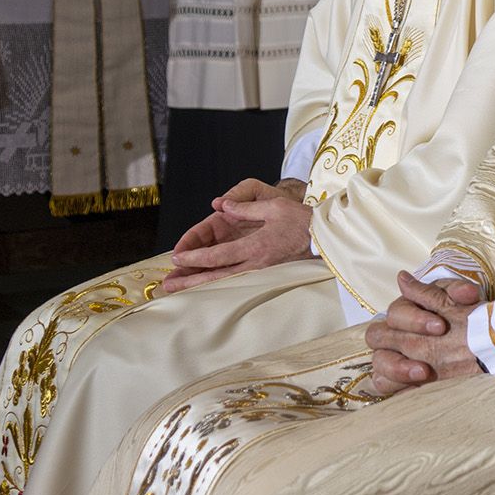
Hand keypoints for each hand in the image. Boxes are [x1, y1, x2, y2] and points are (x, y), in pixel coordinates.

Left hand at [161, 178, 312, 291]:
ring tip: (179, 289)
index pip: (218, 255)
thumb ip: (244, 208)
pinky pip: (235, 282)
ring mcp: (261, 272)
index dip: (195, 258)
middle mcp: (255, 264)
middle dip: (190, 281)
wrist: (326, 237)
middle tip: (168, 285)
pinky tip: (205, 286)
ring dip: (200, 286)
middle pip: (216, 276)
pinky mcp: (266, 275)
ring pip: (224, 283)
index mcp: (255, 246)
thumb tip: (220, 205)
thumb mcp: (274, 206)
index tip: (177, 257)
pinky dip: (217, 285)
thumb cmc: (302, 220)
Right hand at [365, 271, 483, 395]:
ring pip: (378, 362)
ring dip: (397, 368)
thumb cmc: (472, 318)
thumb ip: (445, 288)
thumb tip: (408, 278)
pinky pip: (384, 385)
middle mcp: (395, 333)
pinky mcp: (400, 379)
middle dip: (404, 342)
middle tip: (432, 345)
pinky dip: (397, 386)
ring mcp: (395, 356)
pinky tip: (417, 387)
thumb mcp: (464, 300)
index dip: (415, 319)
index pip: (396, 313)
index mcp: (407, 310)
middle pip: (378, 336)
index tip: (441, 326)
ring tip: (423, 372)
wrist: (488, 344)